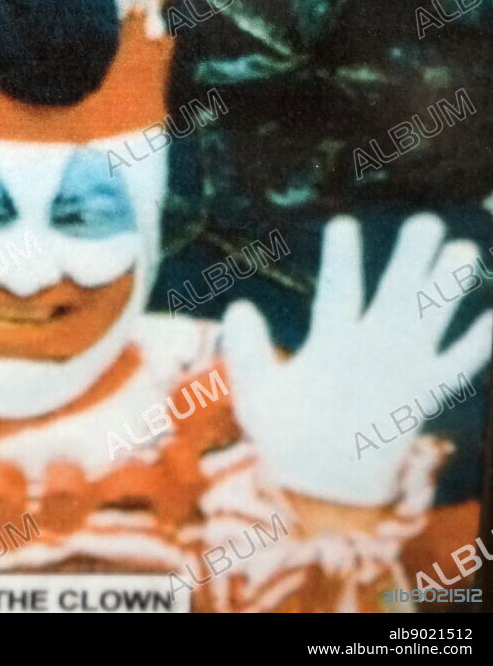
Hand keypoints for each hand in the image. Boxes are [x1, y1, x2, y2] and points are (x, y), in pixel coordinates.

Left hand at [222, 214, 491, 505]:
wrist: (318, 483)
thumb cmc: (283, 436)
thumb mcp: (257, 394)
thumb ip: (247, 353)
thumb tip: (238, 307)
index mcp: (331, 339)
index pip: (340, 290)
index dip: (342, 259)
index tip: (343, 224)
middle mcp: (370, 345)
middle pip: (395, 293)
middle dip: (409, 260)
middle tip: (425, 222)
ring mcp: (401, 368)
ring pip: (430, 319)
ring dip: (445, 289)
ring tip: (461, 250)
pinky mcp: (424, 396)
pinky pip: (457, 366)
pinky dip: (477, 344)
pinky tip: (492, 317)